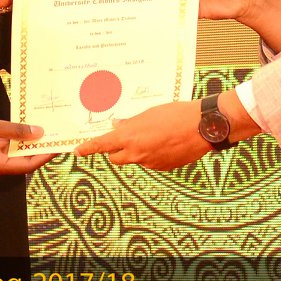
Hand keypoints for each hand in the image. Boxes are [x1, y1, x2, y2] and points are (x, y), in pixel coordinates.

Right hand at [0, 107, 54, 181]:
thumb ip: (14, 130)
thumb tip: (39, 133)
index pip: (26, 166)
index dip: (44, 155)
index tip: (58, 146)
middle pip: (20, 163)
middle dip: (37, 149)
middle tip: (55, 135)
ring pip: (12, 157)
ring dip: (25, 145)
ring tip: (44, 130)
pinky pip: (2, 153)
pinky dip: (13, 143)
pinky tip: (24, 130)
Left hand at [75, 100, 207, 169]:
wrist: (203, 127)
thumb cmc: (177, 115)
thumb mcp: (150, 113)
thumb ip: (131, 123)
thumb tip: (119, 126)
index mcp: (131, 137)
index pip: (102, 145)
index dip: (88, 148)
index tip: (78, 151)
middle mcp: (138, 154)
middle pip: (116, 158)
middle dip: (115, 150)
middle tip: (124, 138)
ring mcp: (151, 163)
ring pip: (135, 159)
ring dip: (137, 151)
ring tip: (154, 134)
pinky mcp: (163, 167)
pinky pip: (151, 162)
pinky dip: (153, 154)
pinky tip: (166, 141)